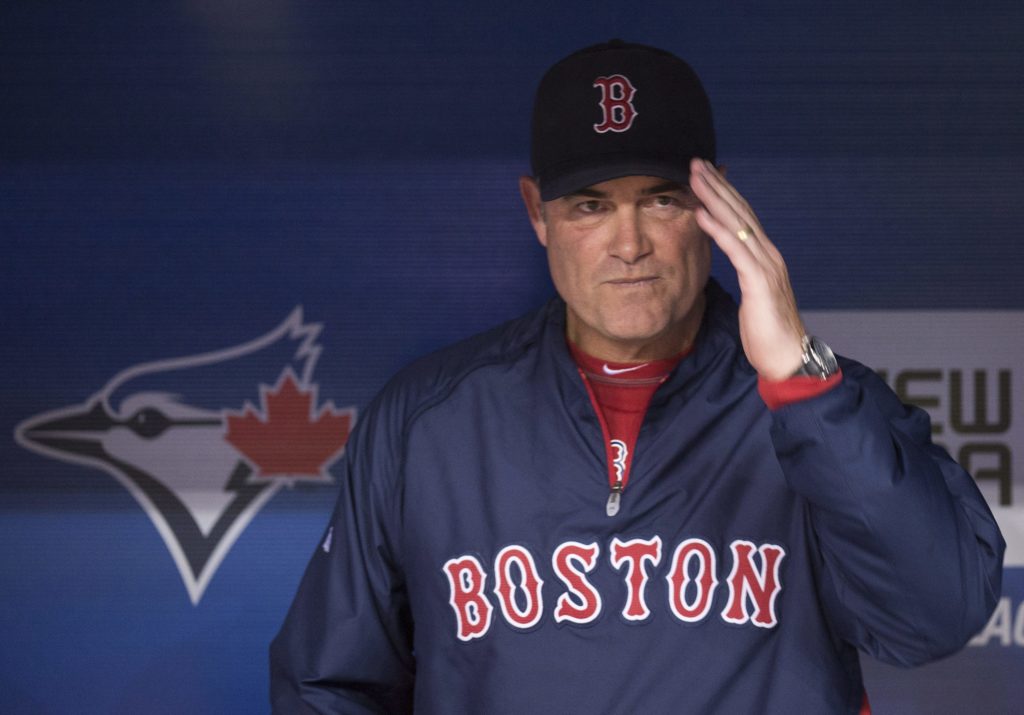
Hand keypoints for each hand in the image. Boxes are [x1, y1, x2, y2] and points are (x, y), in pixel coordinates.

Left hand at [689, 158, 804, 380]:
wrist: (789, 359)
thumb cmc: (768, 333)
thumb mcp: (752, 296)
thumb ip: (745, 274)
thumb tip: (733, 260)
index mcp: (765, 257)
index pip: (743, 217)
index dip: (723, 194)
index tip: (704, 175)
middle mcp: (768, 255)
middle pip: (740, 211)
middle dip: (717, 185)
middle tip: (696, 162)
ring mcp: (766, 266)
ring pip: (737, 223)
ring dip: (714, 198)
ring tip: (695, 177)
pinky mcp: (759, 282)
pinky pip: (735, 250)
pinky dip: (717, 229)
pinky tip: (701, 214)